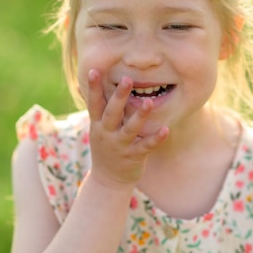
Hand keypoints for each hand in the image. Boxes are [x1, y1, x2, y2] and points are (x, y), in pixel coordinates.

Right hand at [86, 69, 168, 188]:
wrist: (107, 181)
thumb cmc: (106, 148)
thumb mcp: (98, 129)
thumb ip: (99, 109)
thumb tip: (86, 85)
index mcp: (98, 125)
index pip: (94, 103)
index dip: (93, 87)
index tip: (93, 70)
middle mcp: (106, 134)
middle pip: (111, 113)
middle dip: (118, 96)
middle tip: (126, 79)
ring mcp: (120, 146)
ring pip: (130, 130)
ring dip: (139, 116)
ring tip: (149, 102)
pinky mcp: (133, 157)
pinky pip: (145, 147)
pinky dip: (156, 139)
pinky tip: (166, 130)